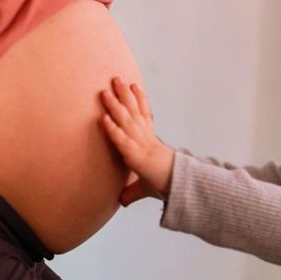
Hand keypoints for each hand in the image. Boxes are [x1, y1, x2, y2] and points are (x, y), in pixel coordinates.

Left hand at [100, 78, 173, 203]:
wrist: (177, 186)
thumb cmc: (166, 183)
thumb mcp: (146, 185)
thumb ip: (132, 190)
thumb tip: (122, 201)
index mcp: (151, 141)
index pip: (145, 115)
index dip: (140, 99)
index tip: (134, 85)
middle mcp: (145, 138)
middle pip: (133, 111)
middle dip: (124, 94)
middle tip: (116, 78)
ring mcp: (140, 144)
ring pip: (126, 120)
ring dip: (115, 104)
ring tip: (105, 91)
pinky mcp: (135, 155)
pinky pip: (121, 139)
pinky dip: (112, 128)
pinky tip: (103, 118)